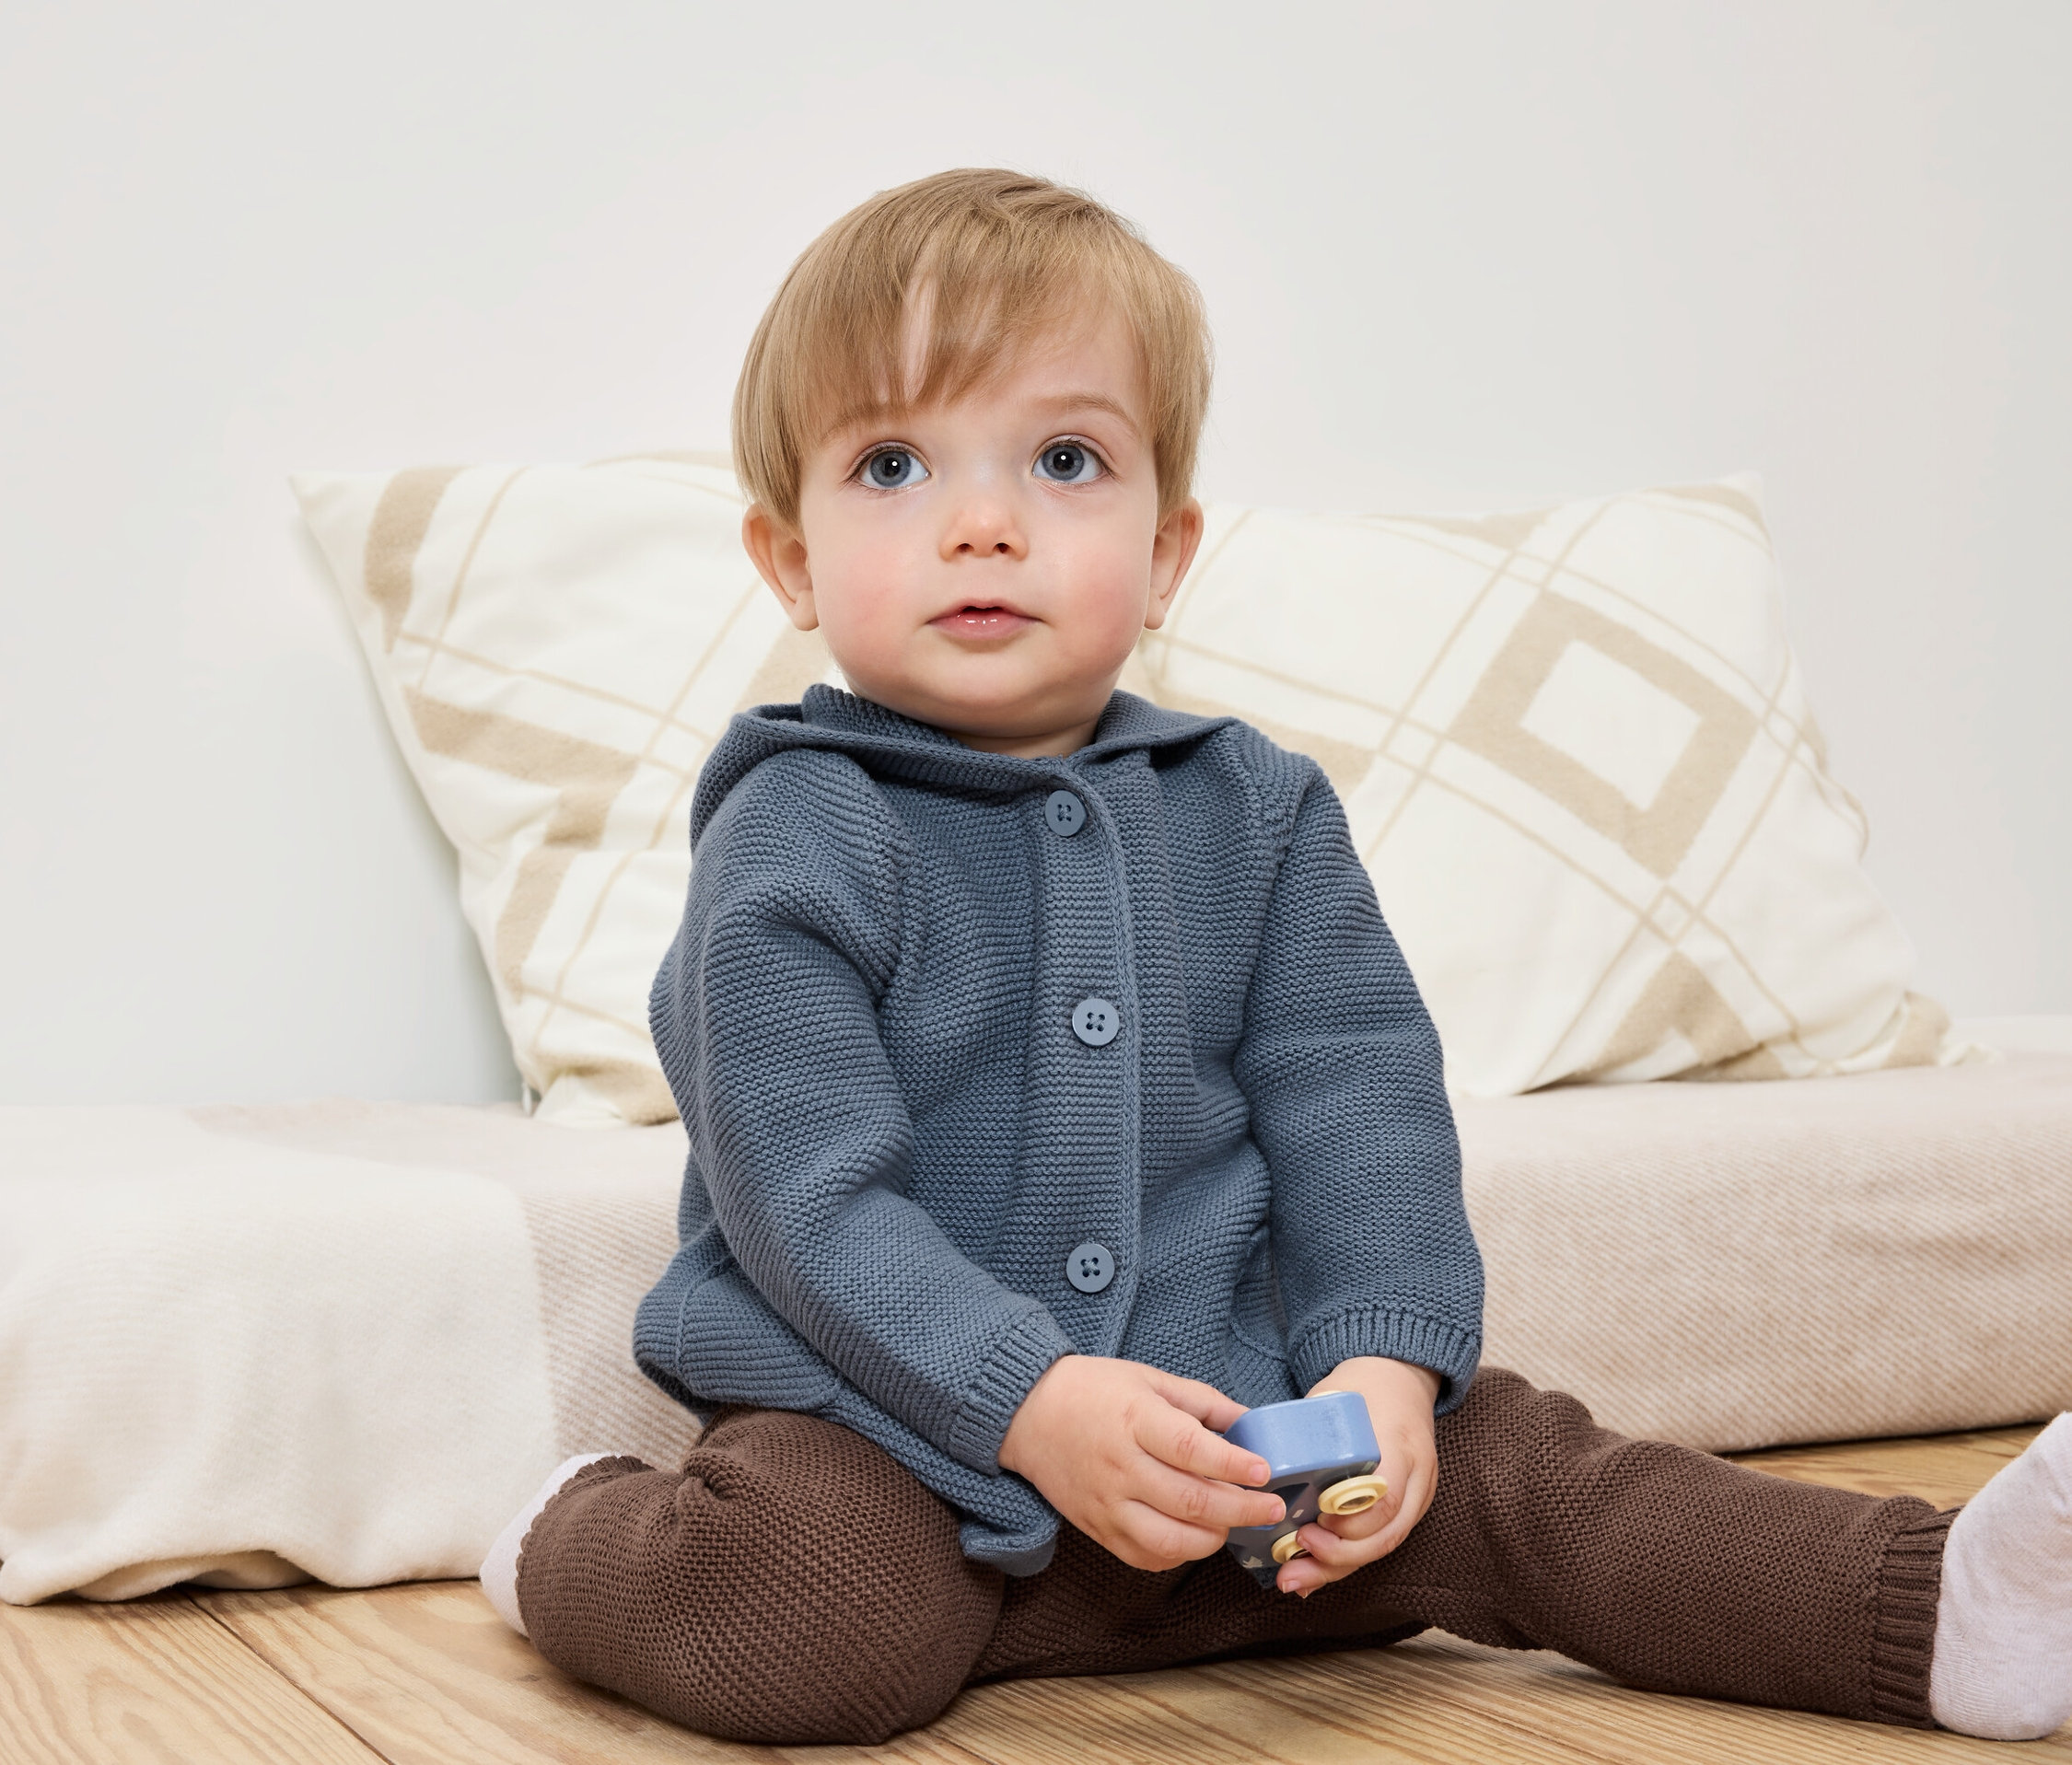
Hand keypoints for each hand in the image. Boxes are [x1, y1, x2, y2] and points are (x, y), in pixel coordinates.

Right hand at [998, 1355, 1285, 1570]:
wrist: (1028, 1414)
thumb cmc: (1092, 1391)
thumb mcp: (1149, 1379)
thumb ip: (1202, 1402)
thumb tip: (1250, 1422)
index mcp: (1134, 1420)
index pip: (1192, 1450)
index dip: (1233, 1465)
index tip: (1265, 1471)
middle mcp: (1120, 1467)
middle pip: (1190, 1502)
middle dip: (1242, 1510)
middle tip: (1272, 1509)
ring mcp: (1107, 1504)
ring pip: (1171, 1540)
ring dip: (1213, 1538)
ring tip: (1232, 1523)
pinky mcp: (1097, 1529)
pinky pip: (1146, 1556)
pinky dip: (1179, 1552)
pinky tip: (1194, 1535)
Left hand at [1275, 1357, 1439, 1595]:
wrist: (1402, 1378)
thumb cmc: (1361, 1387)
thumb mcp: (1332, 1398)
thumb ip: (1307, 1434)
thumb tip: (1258, 1468)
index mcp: (1399, 1443)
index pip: (1386, 1498)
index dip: (1351, 1522)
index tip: (1312, 1524)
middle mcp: (1418, 1475)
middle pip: (1387, 1534)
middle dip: (1339, 1555)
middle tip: (1297, 1552)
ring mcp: (1419, 1495)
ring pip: (1384, 1546)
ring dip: (1337, 1568)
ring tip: (1293, 1579)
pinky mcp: (1409, 1508)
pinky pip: (1380, 1541)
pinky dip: (1345, 1561)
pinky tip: (1312, 1576)